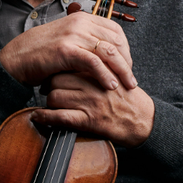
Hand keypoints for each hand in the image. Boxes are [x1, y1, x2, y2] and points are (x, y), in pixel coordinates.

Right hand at [0, 13, 135, 90]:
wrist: (16, 58)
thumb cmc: (40, 53)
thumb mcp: (66, 40)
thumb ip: (84, 41)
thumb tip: (105, 52)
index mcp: (81, 18)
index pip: (115, 30)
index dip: (126, 49)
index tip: (127, 65)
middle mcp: (80, 22)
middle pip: (116, 41)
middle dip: (127, 62)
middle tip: (130, 79)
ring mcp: (73, 34)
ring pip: (109, 51)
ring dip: (121, 70)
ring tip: (127, 85)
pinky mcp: (66, 49)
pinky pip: (93, 62)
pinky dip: (105, 75)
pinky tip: (110, 86)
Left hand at [32, 72, 154, 146]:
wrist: (144, 121)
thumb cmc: (128, 99)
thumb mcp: (115, 75)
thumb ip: (98, 67)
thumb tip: (77, 60)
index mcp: (100, 72)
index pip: (69, 64)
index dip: (57, 69)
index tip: (53, 72)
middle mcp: (94, 85)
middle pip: (58, 79)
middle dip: (49, 84)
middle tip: (46, 87)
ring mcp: (90, 103)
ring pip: (56, 97)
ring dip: (48, 101)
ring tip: (49, 103)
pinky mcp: (89, 121)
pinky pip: (60, 117)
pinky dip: (45, 117)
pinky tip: (37, 116)